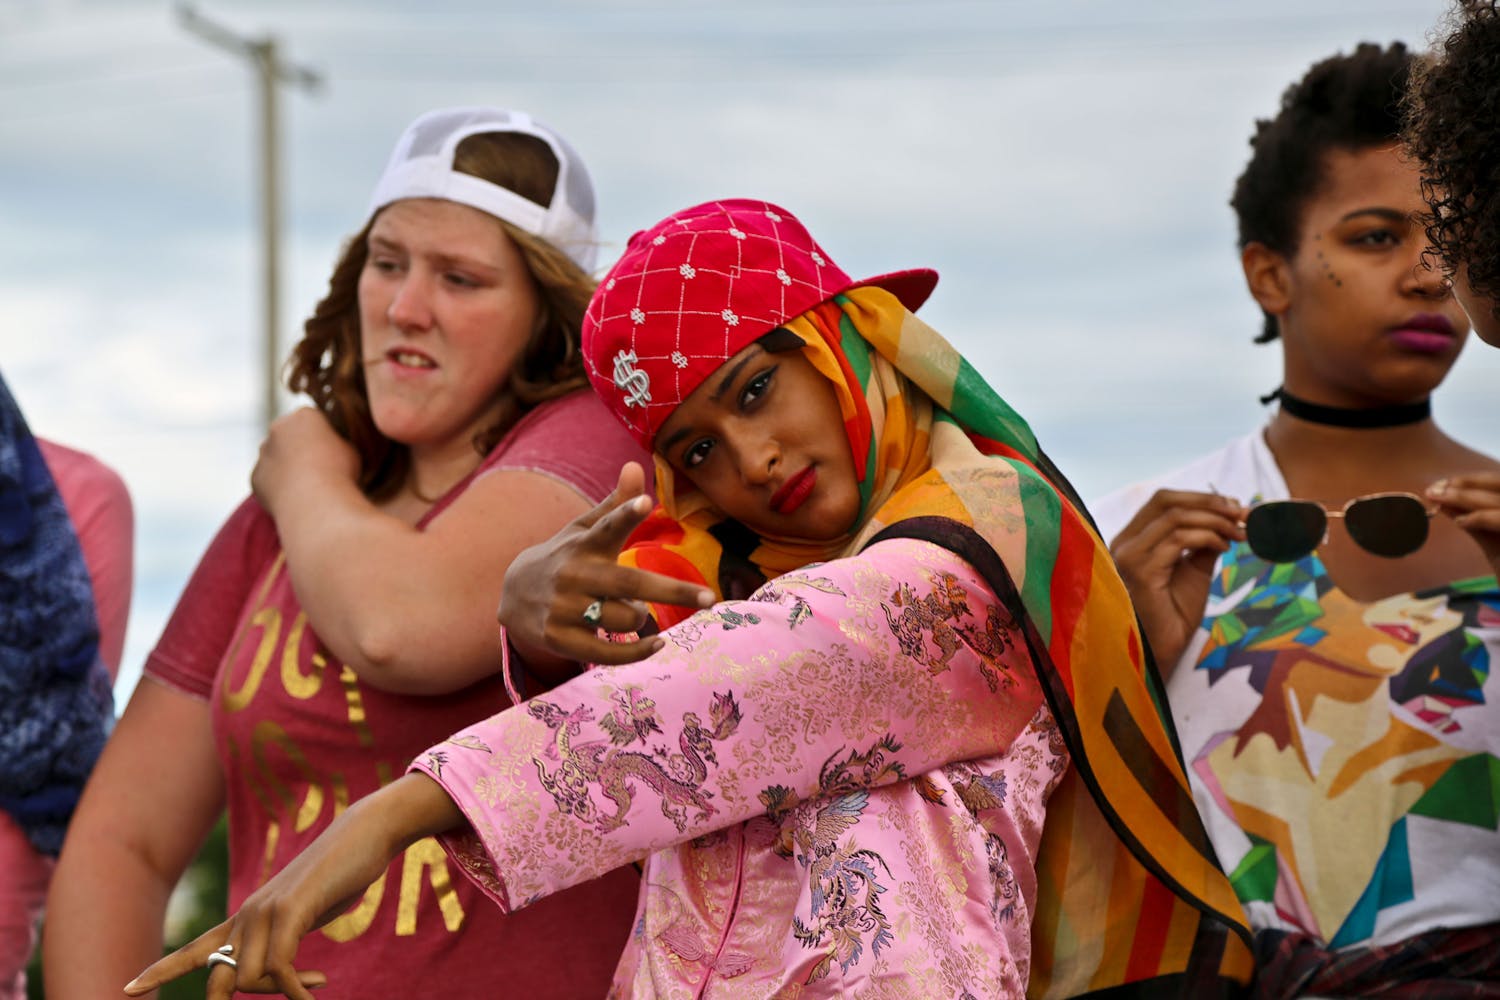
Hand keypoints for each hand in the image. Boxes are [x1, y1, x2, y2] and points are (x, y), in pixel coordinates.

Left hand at [124, 774, 458, 998]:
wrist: (365, 832)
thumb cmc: (340, 875)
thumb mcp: (305, 916)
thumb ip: (283, 941)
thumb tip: (274, 970)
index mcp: (246, 916)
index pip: (193, 949)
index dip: (160, 971)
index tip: (127, 988)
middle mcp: (246, 914)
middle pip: (221, 980)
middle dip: (239, 999)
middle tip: (298, 995)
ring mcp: (265, 911)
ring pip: (251, 979)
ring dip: (287, 991)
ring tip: (318, 984)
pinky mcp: (289, 910)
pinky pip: (279, 970)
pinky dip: (297, 990)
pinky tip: (321, 987)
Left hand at [251, 408, 359, 514]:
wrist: (315, 503)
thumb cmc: (339, 472)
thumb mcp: (351, 449)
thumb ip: (337, 443)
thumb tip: (333, 448)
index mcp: (304, 415)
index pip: (314, 420)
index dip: (325, 437)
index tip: (334, 452)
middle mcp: (278, 428)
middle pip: (290, 436)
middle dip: (300, 448)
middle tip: (319, 468)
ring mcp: (263, 453)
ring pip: (276, 457)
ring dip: (288, 467)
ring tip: (308, 486)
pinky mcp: (255, 476)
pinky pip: (268, 479)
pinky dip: (278, 486)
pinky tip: (295, 497)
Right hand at [499, 462, 714, 666]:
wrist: (512, 595)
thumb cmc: (564, 558)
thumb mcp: (583, 529)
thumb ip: (615, 504)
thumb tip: (636, 465)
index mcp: (584, 543)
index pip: (607, 525)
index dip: (626, 513)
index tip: (646, 502)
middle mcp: (574, 574)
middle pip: (630, 583)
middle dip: (672, 591)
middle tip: (709, 599)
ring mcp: (565, 608)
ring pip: (625, 619)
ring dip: (640, 616)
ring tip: (628, 608)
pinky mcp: (560, 639)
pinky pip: (607, 653)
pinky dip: (637, 652)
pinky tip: (657, 645)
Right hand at [1108, 489, 1247, 672]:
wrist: (1165, 650)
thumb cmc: (1175, 612)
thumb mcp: (1194, 568)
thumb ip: (1204, 541)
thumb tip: (1228, 515)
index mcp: (1132, 539)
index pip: (1162, 501)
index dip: (1201, 497)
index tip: (1234, 507)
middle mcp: (1124, 543)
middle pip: (1166, 501)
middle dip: (1209, 502)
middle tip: (1242, 513)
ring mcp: (1129, 556)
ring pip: (1176, 517)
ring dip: (1215, 520)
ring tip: (1238, 534)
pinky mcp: (1141, 572)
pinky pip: (1178, 540)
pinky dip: (1207, 537)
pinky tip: (1224, 547)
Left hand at [1428, 473, 1499, 578]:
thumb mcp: (1492, 539)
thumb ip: (1473, 518)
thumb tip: (1443, 502)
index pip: (1497, 482)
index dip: (1470, 480)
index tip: (1440, 484)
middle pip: (1498, 483)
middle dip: (1464, 485)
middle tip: (1434, 490)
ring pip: (1497, 500)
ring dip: (1464, 497)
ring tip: (1437, 501)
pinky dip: (1480, 518)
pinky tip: (1460, 522)